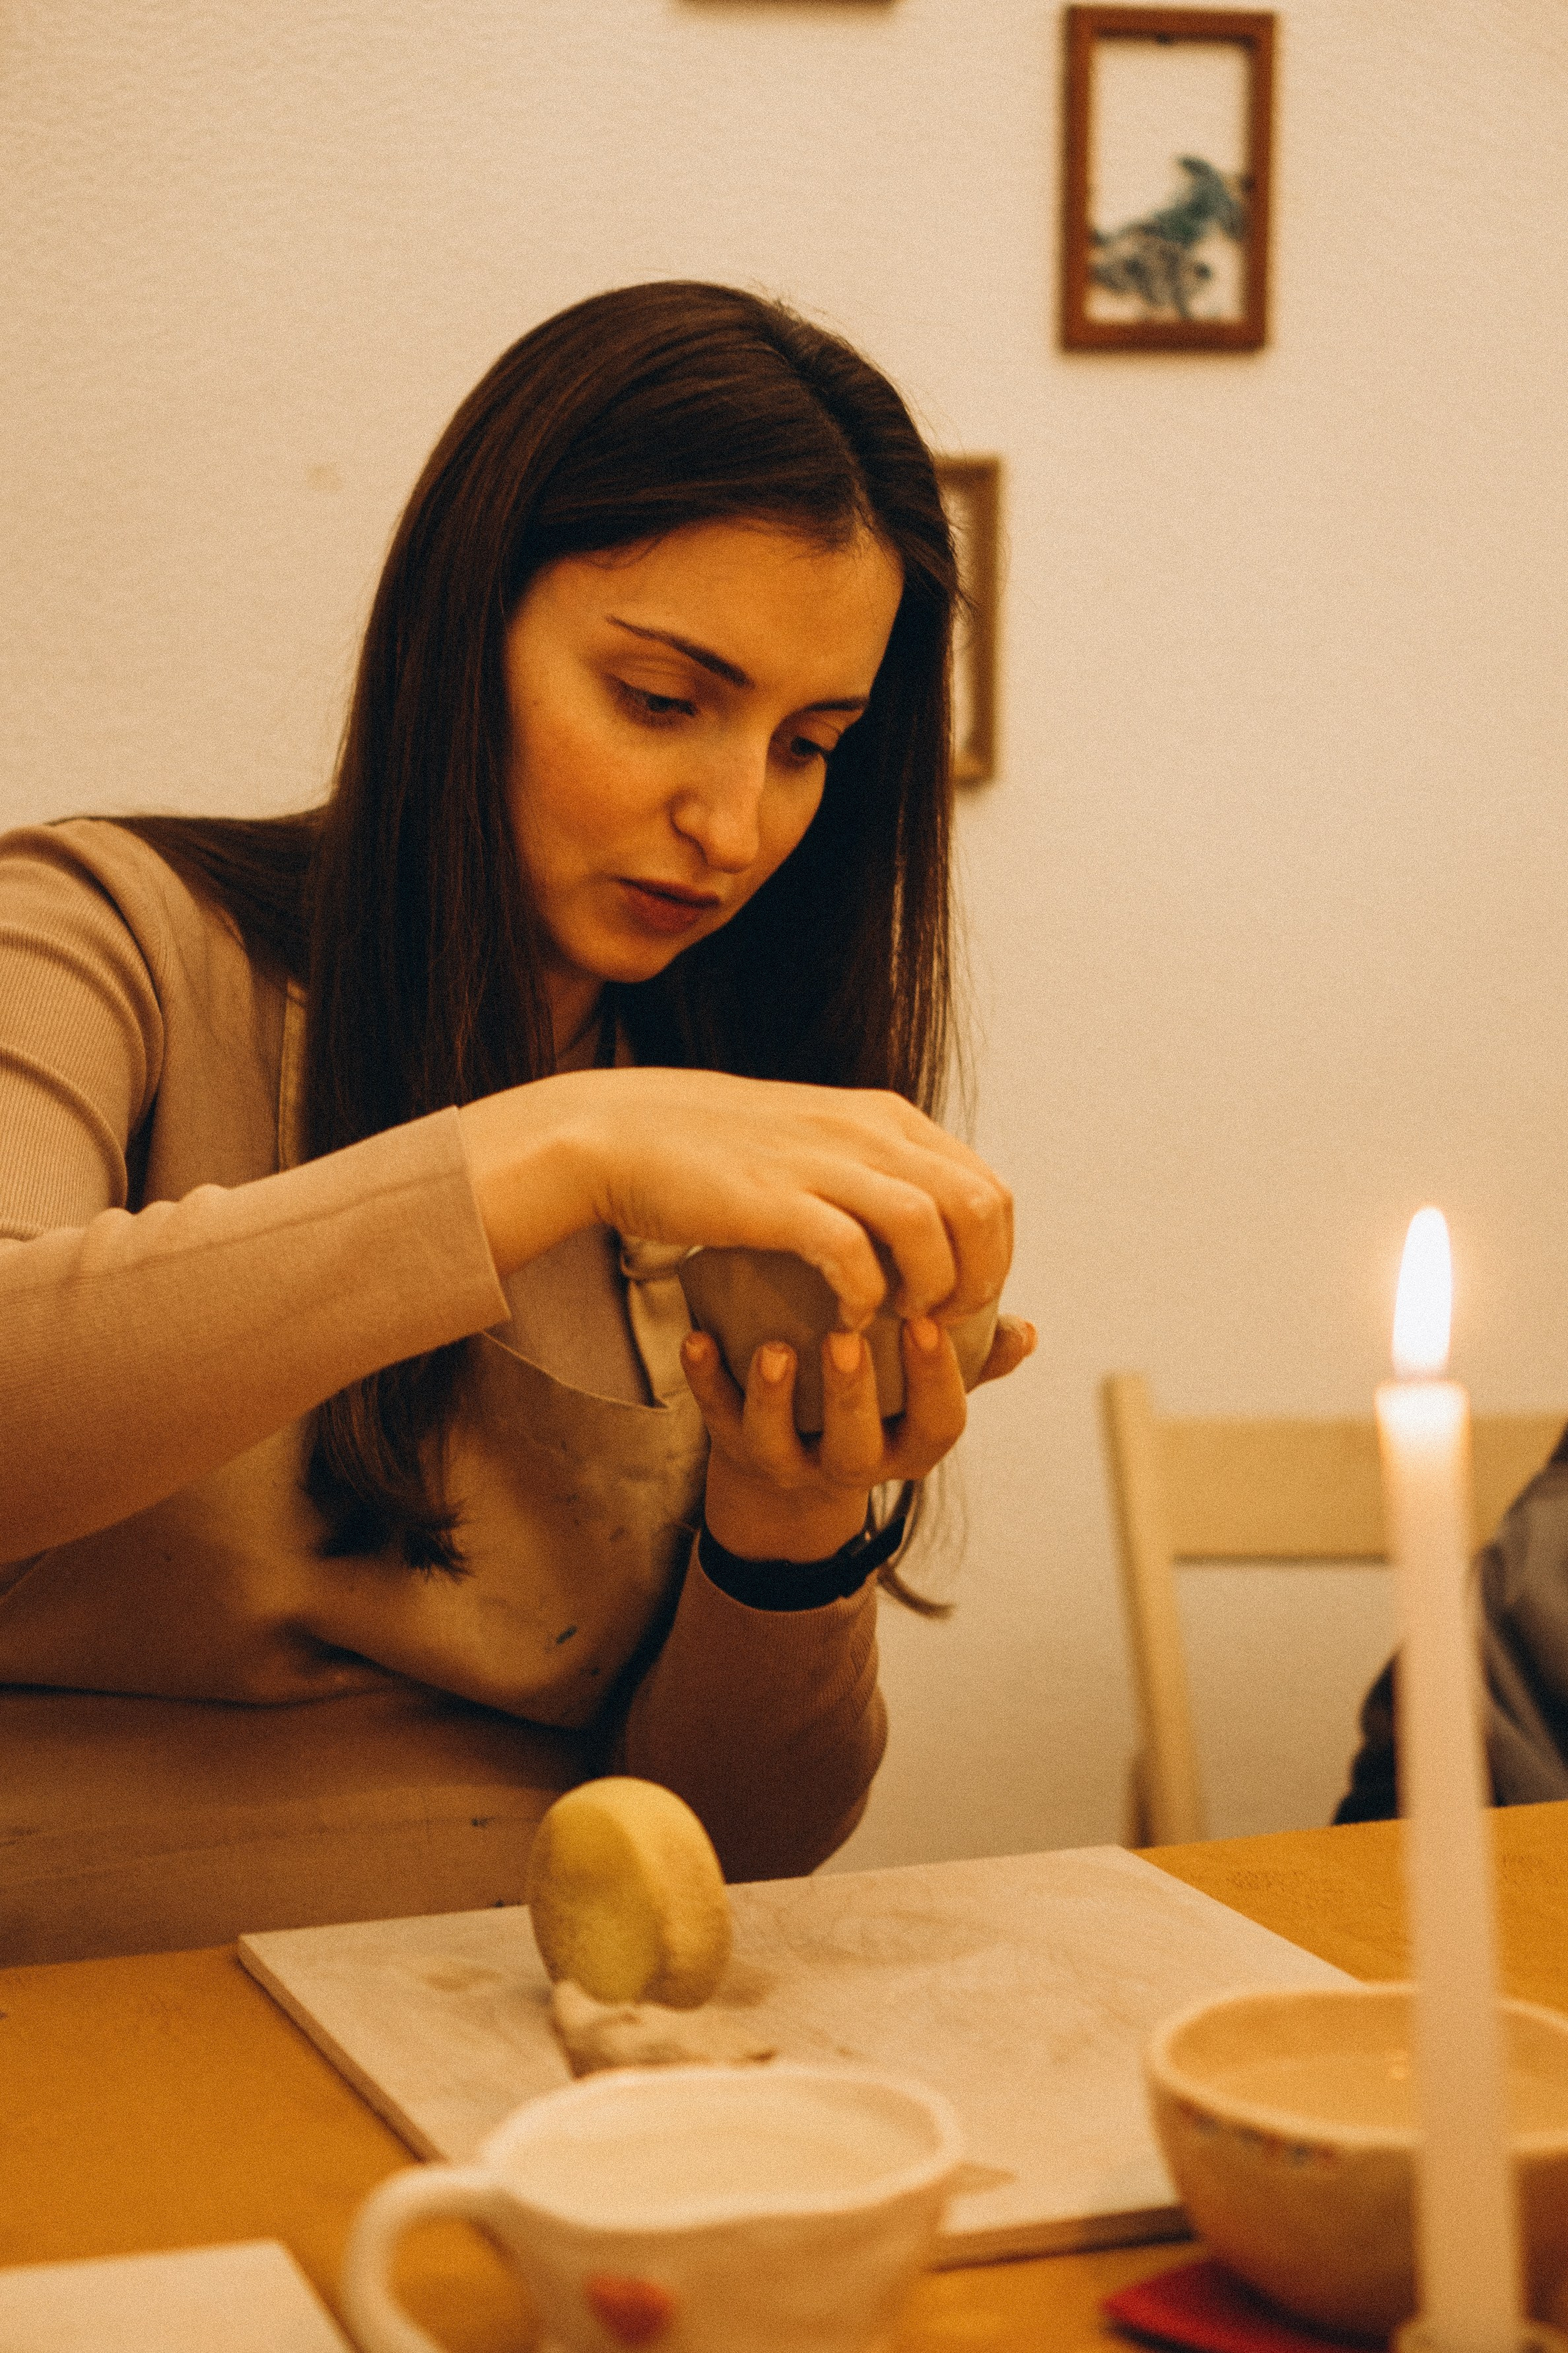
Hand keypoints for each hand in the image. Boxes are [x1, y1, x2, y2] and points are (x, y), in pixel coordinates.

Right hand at [459, 1065, 1012, 1331]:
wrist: (622, 1132)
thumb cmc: (717, 1150)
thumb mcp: (815, 1140)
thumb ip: (872, 1166)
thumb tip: (923, 1210)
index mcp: (886, 1119)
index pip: (988, 1189)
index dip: (995, 1258)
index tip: (964, 1303)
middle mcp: (868, 1131)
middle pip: (979, 1207)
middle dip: (979, 1279)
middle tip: (943, 1325)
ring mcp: (823, 1161)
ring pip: (930, 1226)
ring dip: (931, 1290)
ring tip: (902, 1326)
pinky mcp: (776, 1199)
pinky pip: (853, 1254)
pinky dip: (864, 1298)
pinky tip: (846, 1322)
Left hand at [684, 1310, 1037, 1562]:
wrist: (796, 1464)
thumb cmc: (883, 1398)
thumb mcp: (927, 1385)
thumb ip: (975, 1355)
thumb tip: (1025, 1329)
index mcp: (907, 1445)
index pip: (937, 1422)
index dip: (937, 1378)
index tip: (929, 1320)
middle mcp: (850, 1464)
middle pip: (857, 1446)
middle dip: (854, 1395)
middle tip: (847, 1336)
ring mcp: (787, 1461)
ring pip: (779, 1444)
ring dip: (773, 1399)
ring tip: (773, 1348)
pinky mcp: (731, 1443)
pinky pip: (713, 1419)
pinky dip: (704, 1380)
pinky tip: (696, 1337)